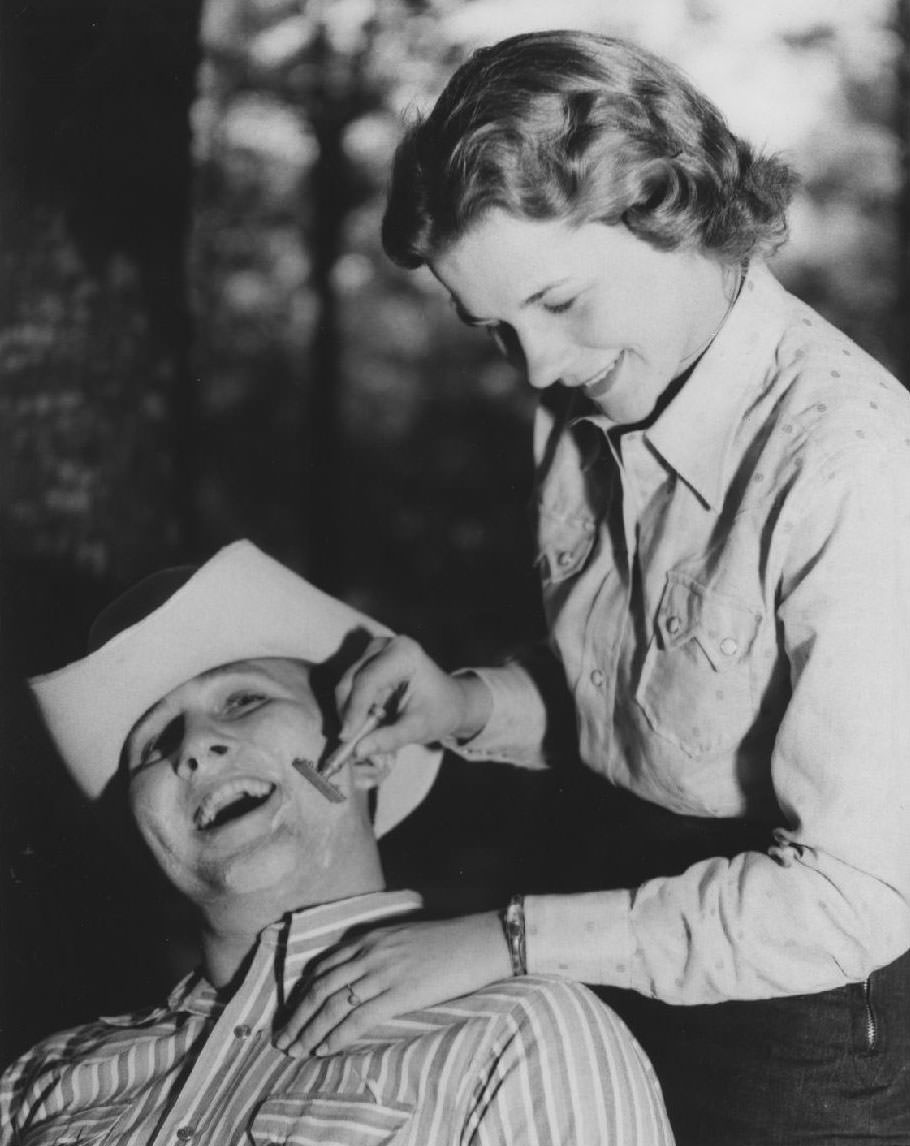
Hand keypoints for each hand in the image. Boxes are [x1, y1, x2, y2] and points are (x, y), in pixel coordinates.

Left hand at [273, 912, 510, 1057]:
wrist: (480, 940)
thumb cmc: (447, 940)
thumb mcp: (403, 936)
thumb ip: (377, 950)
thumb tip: (358, 974)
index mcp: (370, 937)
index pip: (323, 966)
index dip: (301, 993)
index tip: (291, 1013)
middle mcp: (370, 952)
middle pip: (321, 987)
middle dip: (297, 1015)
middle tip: (283, 1038)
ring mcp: (384, 972)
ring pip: (334, 1004)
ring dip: (310, 1029)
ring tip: (296, 1049)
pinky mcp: (401, 992)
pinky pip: (359, 1017)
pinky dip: (337, 1035)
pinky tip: (325, 1048)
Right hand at [335, 635, 491, 759]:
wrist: (448, 701)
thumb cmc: (439, 711)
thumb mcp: (419, 728)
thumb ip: (390, 739)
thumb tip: (358, 751)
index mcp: (404, 654)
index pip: (368, 681)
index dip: (355, 710)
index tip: (347, 738)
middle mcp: (385, 646)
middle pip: (351, 683)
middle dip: (350, 716)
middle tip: (355, 746)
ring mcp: (373, 652)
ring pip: (345, 687)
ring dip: (350, 716)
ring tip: (367, 739)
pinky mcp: (366, 662)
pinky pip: (349, 690)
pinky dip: (353, 711)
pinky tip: (367, 727)